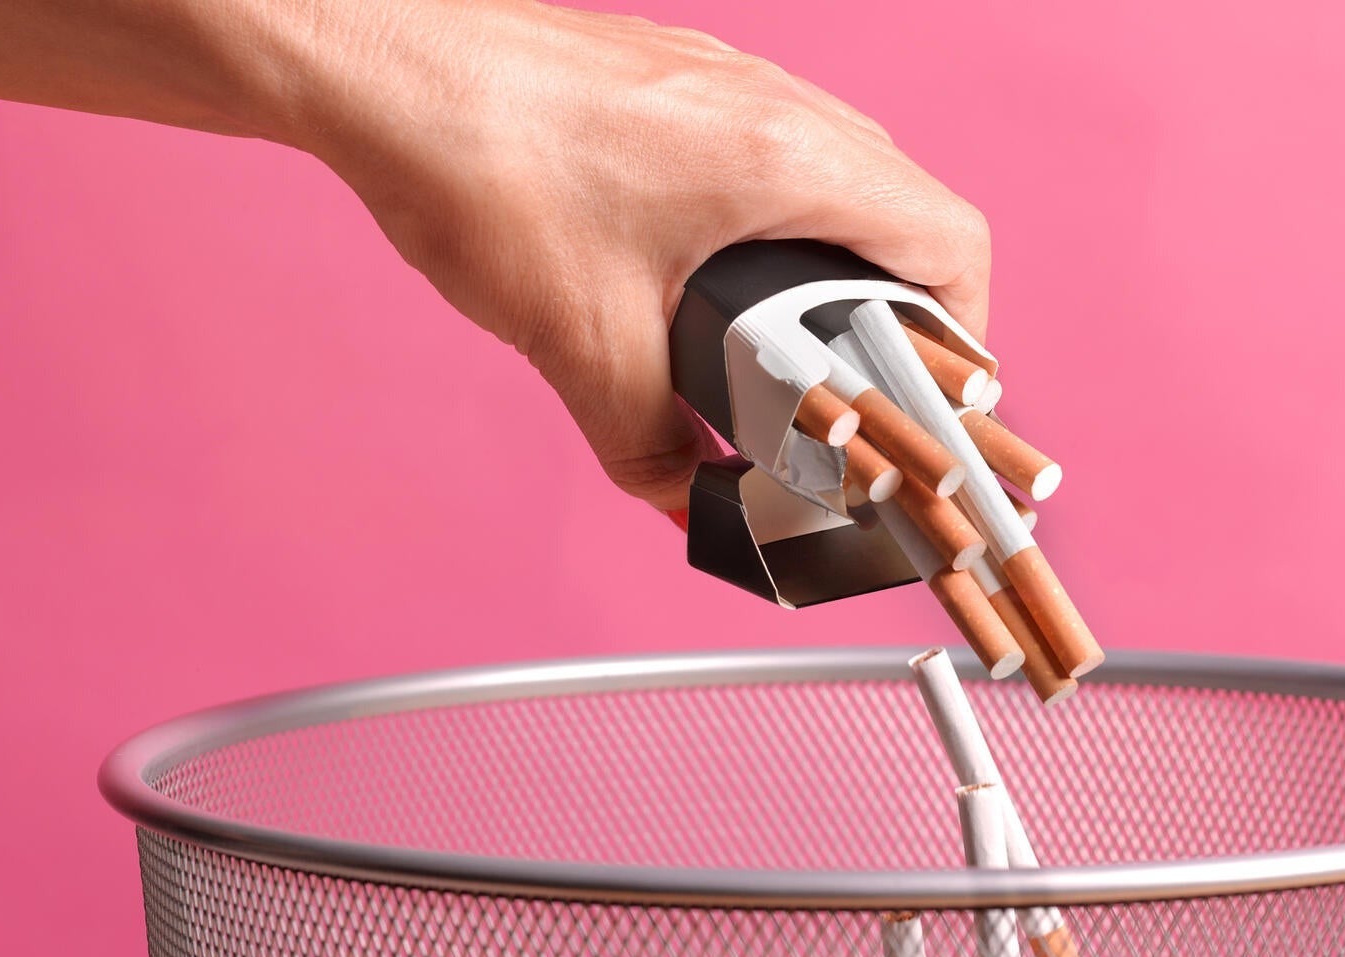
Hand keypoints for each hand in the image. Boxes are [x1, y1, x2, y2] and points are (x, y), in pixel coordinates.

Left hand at [292, 4, 992, 512]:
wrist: (379, 61)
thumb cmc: (478, 162)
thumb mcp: (581, 339)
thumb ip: (652, 445)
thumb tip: (690, 506)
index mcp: (788, 160)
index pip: (950, 246)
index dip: (965, 341)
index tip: (932, 407)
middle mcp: (780, 107)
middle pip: (910, 215)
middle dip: (906, 316)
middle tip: (864, 394)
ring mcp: (734, 85)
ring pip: (847, 180)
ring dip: (842, 267)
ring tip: (796, 349)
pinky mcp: (685, 84)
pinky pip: (781, 156)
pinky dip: (784, 228)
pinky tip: (720, 283)